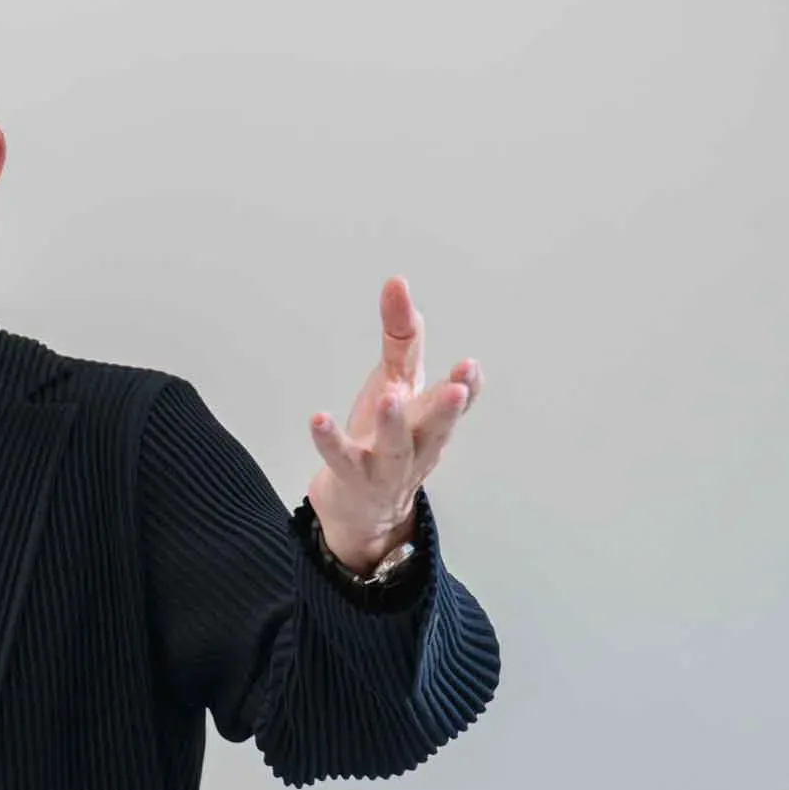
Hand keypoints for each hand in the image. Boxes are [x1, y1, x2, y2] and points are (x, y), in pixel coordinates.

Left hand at [308, 277, 480, 571]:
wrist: (362, 507)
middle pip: (437, 428)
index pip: (456, 402)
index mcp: (432, 420)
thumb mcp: (397, 381)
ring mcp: (386, 467)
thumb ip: (400, 334)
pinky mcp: (352, 478)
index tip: (470, 367)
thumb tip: (397, 282)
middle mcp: (417, 445)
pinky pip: (342, 459)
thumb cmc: (386, 437)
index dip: (466, 385)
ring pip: (395, 448)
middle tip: (456, 385)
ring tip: (391, 398)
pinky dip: (330, 441)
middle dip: (448, 408)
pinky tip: (318, 420)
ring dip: (395, 424)